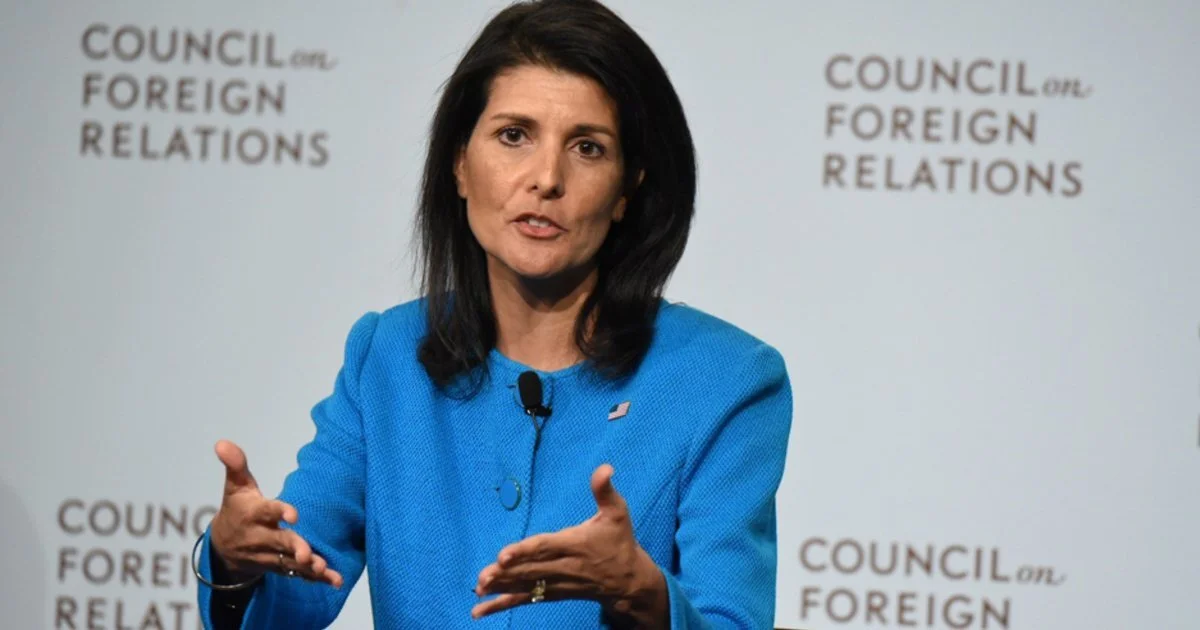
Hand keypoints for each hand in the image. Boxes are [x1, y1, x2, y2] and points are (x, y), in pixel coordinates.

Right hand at [208, 440, 342, 587]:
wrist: (224, 549)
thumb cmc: (237, 509)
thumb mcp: (235, 487)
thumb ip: (236, 465)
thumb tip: (222, 442)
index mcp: (253, 515)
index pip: (267, 512)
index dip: (279, 512)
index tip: (294, 514)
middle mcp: (261, 537)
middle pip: (279, 543)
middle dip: (293, 547)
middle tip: (306, 553)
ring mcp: (270, 556)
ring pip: (288, 563)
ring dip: (305, 566)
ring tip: (321, 567)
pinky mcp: (280, 568)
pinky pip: (299, 576)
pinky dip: (316, 579)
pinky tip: (335, 580)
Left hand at [471, 464, 667, 626]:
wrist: (628, 581)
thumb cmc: (619, 542)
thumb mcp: (618, 513)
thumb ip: (605, 491)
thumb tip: (605, 467)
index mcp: (576, 544)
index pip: (546, 548)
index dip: (524, 551)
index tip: (504, 555)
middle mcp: (564, 566)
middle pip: (532, 570)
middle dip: (507, 573)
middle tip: (484, 575)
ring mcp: (557, 583)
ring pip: (527, 586)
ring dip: (502, 588)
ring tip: (479, 588)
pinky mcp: (552, 594)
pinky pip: (526, 599)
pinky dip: (503, 604)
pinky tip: (480, 610)